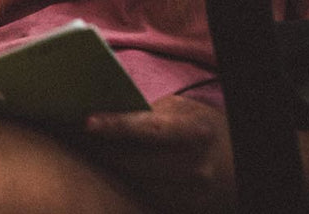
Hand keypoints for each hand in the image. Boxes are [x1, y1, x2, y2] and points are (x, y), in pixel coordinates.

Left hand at [82, 95, 236, 213]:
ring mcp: (189, 196)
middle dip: (102, 150)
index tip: (87, 121)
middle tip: (70, 136)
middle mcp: (193, 167)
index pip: (150, 129)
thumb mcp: (186, 112)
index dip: (117, 125)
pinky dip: (125, 187)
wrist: (238, 167)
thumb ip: (152, 112)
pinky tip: (109, 175)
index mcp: (193, 132)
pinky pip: (143, 201)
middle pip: (134, 163)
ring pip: (134, 186)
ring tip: (85, 154)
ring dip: (109, 171)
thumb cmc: (204, 132)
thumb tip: (109, 107)